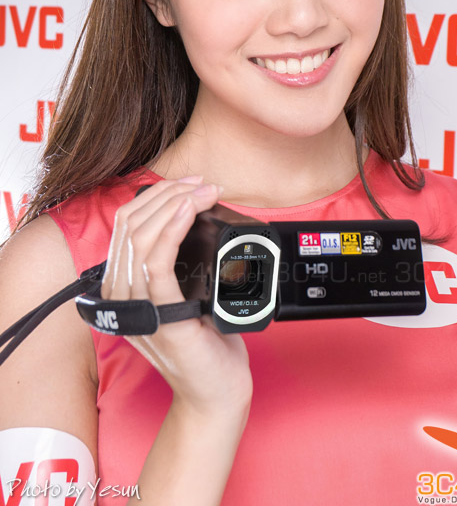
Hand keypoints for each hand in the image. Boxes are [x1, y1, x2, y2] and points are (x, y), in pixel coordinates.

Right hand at [100, 178, 252, 420]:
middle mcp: (122, 295)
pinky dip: (171, 230)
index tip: (191, 184)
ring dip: (175, 204)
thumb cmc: (205, 341)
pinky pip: (155, 264)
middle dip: (169, 193)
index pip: (126, 224)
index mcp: (123, 286)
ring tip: (204, 192)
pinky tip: (189, 211)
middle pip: (131, 224)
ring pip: (140, 238)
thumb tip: (189, 214)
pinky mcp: (162, 318)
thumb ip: (175, 262)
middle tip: (204, 185)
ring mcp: (138, 309)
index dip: (157, 195)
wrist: (216, 391)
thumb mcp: (184, 292)